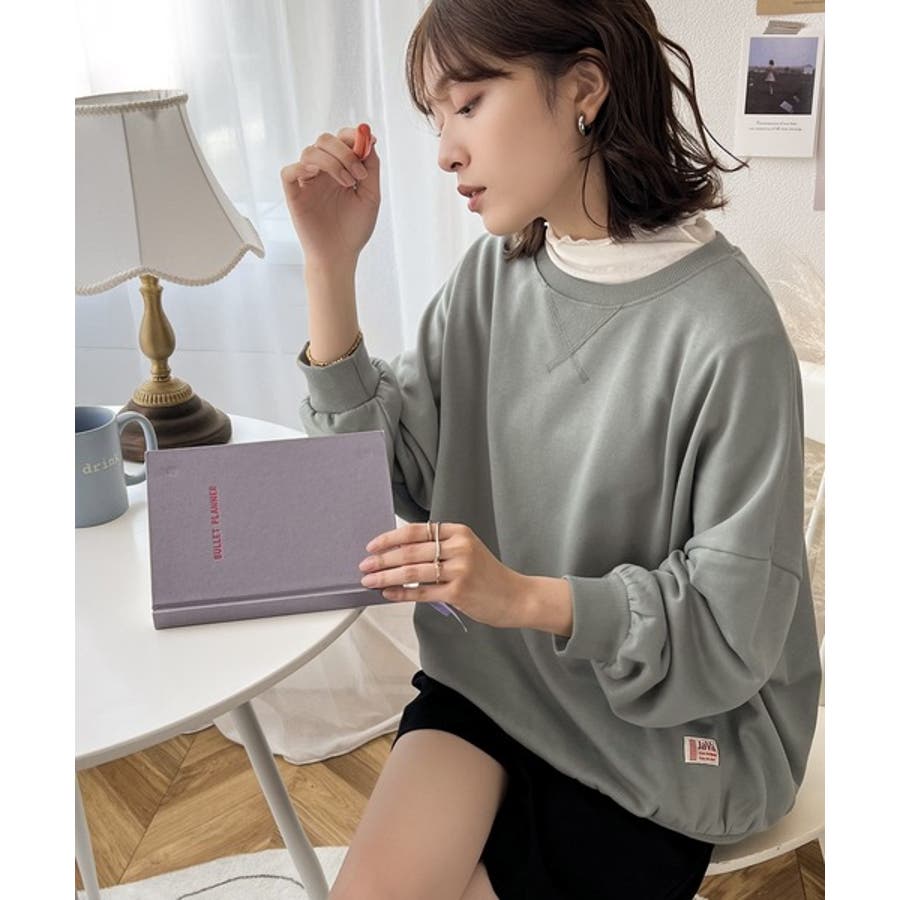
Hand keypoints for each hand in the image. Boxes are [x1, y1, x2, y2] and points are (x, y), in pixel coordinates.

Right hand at [280, 124, 380, 265]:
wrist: (340, 254)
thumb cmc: (355, 228)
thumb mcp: (372, 195)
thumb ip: (371, 166)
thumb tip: (368, 137)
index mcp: (341, 168)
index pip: (342, 139)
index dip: (353, 136)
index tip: (367, 144)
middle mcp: (323, 171)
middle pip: (325, 139)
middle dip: (344, 150)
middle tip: (358, 174)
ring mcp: (307, 181)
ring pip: (310, 151)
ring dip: (333, 162)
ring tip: (348, 184)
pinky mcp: (293, 193)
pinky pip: (289, 170)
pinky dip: (302, 167)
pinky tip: (318, 177)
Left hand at [358, 522, 527, 628]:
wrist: (516, 596)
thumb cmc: (488, 575)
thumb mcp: (466, 550)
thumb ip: (438, 547)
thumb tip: (399, 551)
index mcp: (458, 532)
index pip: (416, 531)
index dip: (390, 538)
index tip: (372, 546)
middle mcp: (459, 547)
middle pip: (410, 551)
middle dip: (382, 559)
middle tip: (364, 566)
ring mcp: (460, 569)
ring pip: (412, 572)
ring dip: (385, 576)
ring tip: (369, 581)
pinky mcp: (458, 592)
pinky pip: (421, 592)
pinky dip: (400, 593)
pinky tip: (388, 593)